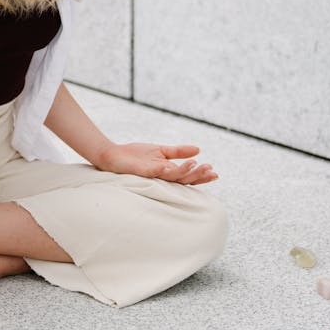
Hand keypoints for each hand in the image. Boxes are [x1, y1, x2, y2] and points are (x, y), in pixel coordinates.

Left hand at [95, 141, 217, 184]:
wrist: (114, 155)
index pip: (188, 176)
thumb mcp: (160, 150)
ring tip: (196, 164)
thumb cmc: (135, 156)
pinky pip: (155, 172)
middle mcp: (163, 176)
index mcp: (168, 172)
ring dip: (185, 171)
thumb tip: (199, 150)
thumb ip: (178, 151)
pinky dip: (164, 169)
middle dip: (198, 176)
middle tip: (211, 171)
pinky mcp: (143, 172)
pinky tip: (171, 165)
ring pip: (173, 177)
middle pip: (184, 180)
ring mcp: (153, 175)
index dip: (201, 176)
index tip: (215, 172)